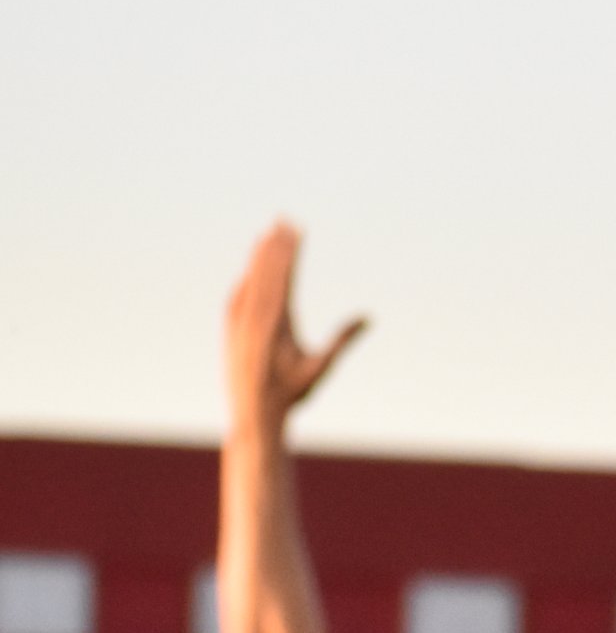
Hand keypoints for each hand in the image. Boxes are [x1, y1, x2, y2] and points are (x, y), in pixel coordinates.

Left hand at [223, 224, 366, 443]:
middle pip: (265, 271)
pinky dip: (245, 280)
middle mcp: (254, 318)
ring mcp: (239, 323)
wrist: (253, 413)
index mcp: (277, 322)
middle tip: (282, 219)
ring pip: (249, 280)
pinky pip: (236, 297)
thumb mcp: (322, 367)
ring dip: (259, 257)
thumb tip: (367, 318)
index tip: (297, 230)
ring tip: (265, 234)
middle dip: (275, 244)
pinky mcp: (231, 331)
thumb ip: (342, 340)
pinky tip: (248, 273)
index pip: (284, 276)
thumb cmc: (292, 393)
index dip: (291, 251)